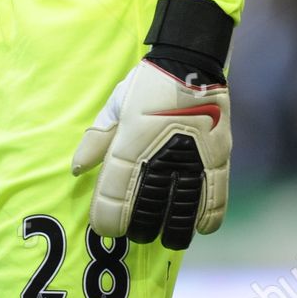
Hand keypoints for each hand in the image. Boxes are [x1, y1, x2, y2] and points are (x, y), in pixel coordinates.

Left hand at [71, 59, 230, 250]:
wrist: (192, 62)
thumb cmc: (148, 83)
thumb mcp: (115, 106)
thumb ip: (97, 140)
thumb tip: (77, 168)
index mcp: (130, 146)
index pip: (113, 199)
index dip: (106, 220)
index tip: (105, 228)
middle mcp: (161, 159)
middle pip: (147, 213)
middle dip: (138, 228)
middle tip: (135, 231)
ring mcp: (194, 161)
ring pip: (182, 214)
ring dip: (171, 230)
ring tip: (165, 236)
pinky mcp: (219, 160)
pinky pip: (216, 200)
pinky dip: (207, 219)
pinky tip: (198, 226)